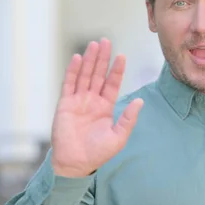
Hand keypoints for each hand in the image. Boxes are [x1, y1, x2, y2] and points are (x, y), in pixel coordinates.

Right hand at [50, 38, 143, 176]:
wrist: (76, 163)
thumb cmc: (98, 152)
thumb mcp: (118, 136)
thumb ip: (128, 118)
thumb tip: (140, 101)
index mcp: (106, 107)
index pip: (112, 83)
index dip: (117, 70)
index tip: (122, 56)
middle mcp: (92, 100)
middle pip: (98, 74)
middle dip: (102, 58)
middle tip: (106, 41)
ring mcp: (78, 101)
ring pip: (85, 75)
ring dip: (89, 60)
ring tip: (94, 45)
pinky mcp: (65, 104)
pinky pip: (69, 84)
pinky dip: (72, 71)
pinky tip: (77, 58)